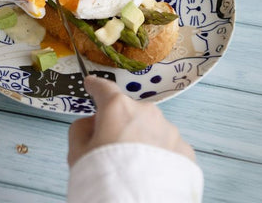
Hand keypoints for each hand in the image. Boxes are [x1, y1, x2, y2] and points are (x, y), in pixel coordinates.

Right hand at [68, 75, 194, 166]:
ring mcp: (169, 130)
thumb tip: (91, 124)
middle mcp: (146, 112)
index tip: (92, 84)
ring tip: (135, 166)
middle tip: (112, 147)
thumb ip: (81, 129)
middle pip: (129, 112)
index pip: (104, 89)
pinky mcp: (185, 150)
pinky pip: (167, 146)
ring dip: (142, 139)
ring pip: (151, 128)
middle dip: (121, 123)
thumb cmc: (103, 177)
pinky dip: (159, 154)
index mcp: (118, 108)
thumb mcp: (76, 152)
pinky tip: (152, 173)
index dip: (96, 86)